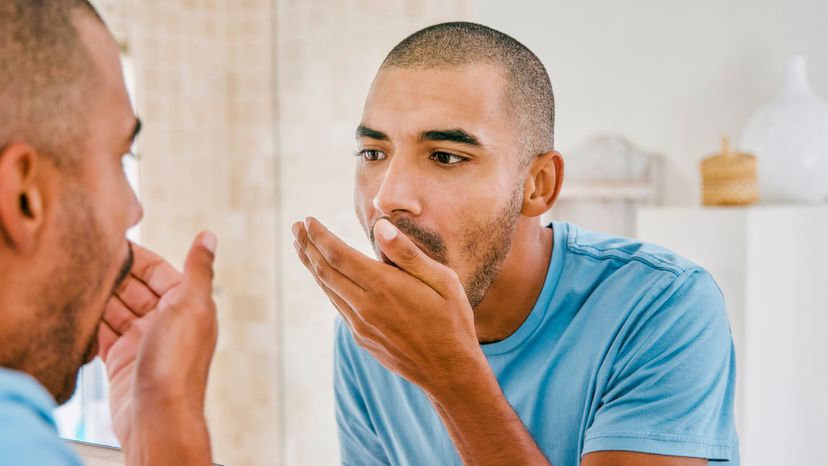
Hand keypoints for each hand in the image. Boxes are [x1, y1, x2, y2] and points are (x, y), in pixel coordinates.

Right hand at [98, 232, 217, 465]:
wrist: (158, 416)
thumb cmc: (179, 362)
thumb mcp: (192, 305)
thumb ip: (198, 269)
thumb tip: (208, 236)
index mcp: (188, 306)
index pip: (159, 272)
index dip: (137, 257)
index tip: (111, 241)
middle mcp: (166, 322)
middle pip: (134, 290)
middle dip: (113, 276)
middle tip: (86, 260)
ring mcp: (142, 341)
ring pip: (116, 310)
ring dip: (99, 297)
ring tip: (76, 280)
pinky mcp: (121, 360)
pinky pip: (102, 335)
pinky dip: (91, 323)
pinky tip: (78, 310)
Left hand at [292, 217, 483, 394]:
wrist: (450, 372)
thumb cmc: (452, 320)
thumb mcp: (442, 280)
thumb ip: (407, 253)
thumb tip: (379, 226)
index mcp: (383, 287)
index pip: (338, 255)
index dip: (320, 236)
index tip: (307, 220)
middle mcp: (365, 307)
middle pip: (325, 271)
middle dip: (308, 246)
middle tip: (295, 228)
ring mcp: (361, 326)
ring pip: (328, 290)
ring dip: (312, 266)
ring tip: (302, 247)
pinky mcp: (363, 339)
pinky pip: (339, 307)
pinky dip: (327, 287)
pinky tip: (327, 279)